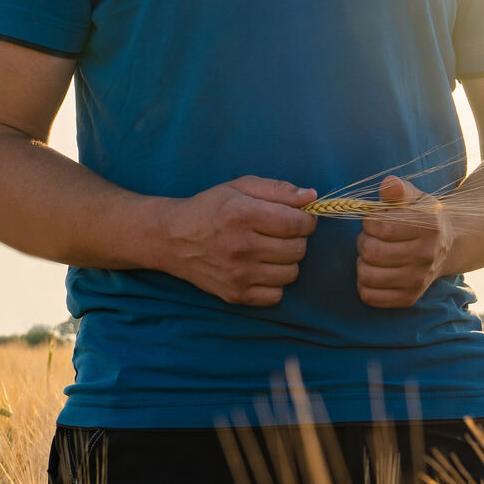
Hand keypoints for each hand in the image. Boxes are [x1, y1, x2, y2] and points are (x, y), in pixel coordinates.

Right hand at [158, 176, 316, 306]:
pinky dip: (274, 283)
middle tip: (280, 233)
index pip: (297, 224)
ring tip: (270, 251)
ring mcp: (238, 275)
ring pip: (291, 274)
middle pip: (298, 250)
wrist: (172, 238)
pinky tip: (261, 268)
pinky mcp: (235, 295)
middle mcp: (241, 247)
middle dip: (297, 239)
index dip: (306, 221)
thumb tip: (312, 197)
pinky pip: (276, 295)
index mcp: (243, 215)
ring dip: (287, 261)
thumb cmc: (210, 208)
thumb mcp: (240, 187)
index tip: (299, 219)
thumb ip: (278, 189)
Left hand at [357, 176, 452, 307]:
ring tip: (372, 254)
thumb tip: (389, 184)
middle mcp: (426, 256)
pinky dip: (364, 284)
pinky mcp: (410, 298)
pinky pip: (370, 296)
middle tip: (372, 237)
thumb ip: (399, 190)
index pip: (382, 226)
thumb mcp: (415, 198)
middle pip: (371, 252)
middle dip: (364, 240)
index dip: (368, 221)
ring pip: (367, 275)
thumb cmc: (424, 217)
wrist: (449, 244)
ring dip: (362, 262)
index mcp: (429, 228)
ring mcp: (419, 281)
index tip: (373, 219)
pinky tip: (374, 271)